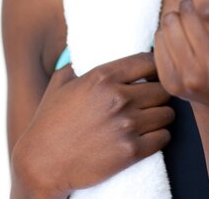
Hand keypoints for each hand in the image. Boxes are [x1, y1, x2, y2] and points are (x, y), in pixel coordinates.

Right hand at [11, 52, 174, 197]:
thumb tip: (88, 43)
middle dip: (160, 94)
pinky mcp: (130, 152)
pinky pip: (163, 137)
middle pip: (163, 89)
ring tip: (152, 118)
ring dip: (162, 115)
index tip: (153, 74)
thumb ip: (79, 60)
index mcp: (104, 77)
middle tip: (153, 100)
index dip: (155, 67)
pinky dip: (160, 136)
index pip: (149, 61)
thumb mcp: (61, 82)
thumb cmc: (50, 121)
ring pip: (167, 113)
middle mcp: (118, 98)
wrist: (41, 165)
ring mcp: (126, 125)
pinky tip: (151, 135)